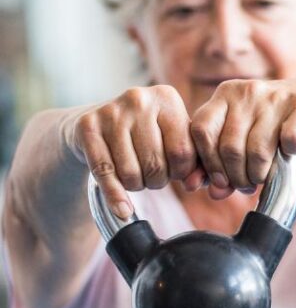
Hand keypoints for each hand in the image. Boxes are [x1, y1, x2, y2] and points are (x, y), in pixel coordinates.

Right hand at [67, 85, 202, 219]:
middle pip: (156, 164)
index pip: (183, 151)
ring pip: (131, 172)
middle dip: (158, 180)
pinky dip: (115, 197)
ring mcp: (111, 111)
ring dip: (137, 185)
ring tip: (137, 175)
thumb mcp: (173, 139)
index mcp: (167, 98)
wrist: (98, 123)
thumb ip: (194, 162)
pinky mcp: (87, 127)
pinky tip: (122, 209)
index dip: (181, 172)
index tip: (175, 173)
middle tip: (153, 175)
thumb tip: (195, 184)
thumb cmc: (147, 135)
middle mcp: (139, 99)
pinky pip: (104, 173)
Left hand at [189, 77, 295, 197]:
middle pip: (229, 147)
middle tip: (247, 185)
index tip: (221, 181)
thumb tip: (206, 190)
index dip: (209, 163)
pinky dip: (289, 155)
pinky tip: (290, 154)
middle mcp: (248, 91)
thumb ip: (220, 162)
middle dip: (236, 176)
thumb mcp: (243, 136)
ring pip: (258, 150)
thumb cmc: (274, 124)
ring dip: (260, 174)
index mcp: (225, 94)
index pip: (201, 131)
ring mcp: (276, 96)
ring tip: (263, 178)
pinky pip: (290, 139)